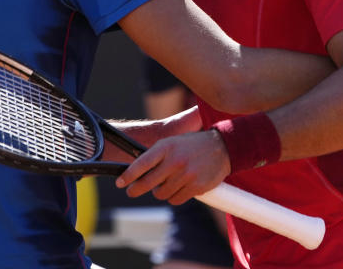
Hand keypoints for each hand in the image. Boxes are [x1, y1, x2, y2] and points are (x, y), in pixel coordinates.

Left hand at [115, 130, 230, 204]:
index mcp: (167, 147)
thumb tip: (137, 173)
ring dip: (159, 192)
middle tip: (131, 191)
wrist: (222, 147)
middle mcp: (175, 161)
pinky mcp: (196, 187)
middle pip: (148, 183)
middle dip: (136, 189)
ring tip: (164, 184)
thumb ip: (156, 156)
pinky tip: (177, 188)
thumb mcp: (172, 142)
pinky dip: (173, 197)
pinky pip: (175, 200)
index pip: (141, 164)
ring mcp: (186, 175)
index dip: (128, 176)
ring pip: (161, 194)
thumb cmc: (192, 145)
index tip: (120, 183)